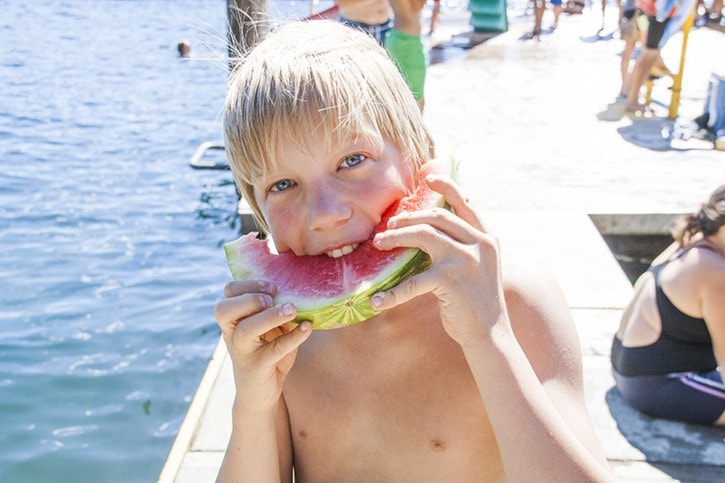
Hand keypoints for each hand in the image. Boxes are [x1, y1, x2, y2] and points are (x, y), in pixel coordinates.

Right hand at [214, 280, 311, 412]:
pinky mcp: (257, 369)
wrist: (259, 396)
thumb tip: (302, 292)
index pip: (228, 293)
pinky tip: (307, 328)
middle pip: (224, 310)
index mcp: (234, 320)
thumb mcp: (273, 330)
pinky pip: (273, 351)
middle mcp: (232, 334)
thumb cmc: (268, 355)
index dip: (248, 285)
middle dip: (249, 299)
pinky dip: (292, 338)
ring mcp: (242, 352)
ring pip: (245, 331)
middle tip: (273, 298)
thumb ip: (280, 312)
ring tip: (291, 310)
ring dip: (269, 316)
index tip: (272, 286)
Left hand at [371, 174, 508, 344]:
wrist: (491, 332)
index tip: (427, 178)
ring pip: (423, 235)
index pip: (464, 203)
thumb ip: (466, 242)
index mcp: (487, 236)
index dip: (446, 186)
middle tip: (389, 226)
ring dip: (396, 237)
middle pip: (436, 217)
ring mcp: (465, 260)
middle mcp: (479, 243)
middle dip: (409, 218)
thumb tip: (435, 225)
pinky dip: (392, 293)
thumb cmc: (478, 298)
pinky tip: (377, 300)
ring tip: (380, 243)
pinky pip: (413, 282)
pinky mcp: (449, 280)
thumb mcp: (480, 264)